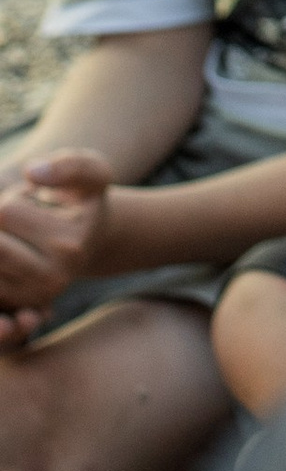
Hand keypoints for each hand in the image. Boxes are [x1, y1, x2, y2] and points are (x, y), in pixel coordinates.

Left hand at [0, 151, 114, 316]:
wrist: (87, 238)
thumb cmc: (84, 199)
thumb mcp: (92, 172)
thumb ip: (71, 165)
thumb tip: (33, 173)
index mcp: (69, 244)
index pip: (6, 213)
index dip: (10, 198)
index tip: (29, 198)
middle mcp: (52, 279)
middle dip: (0, 222)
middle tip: (17, 219)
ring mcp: (32, 297)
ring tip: (16, 236)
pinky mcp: (17, 304)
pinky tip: (10, 250)